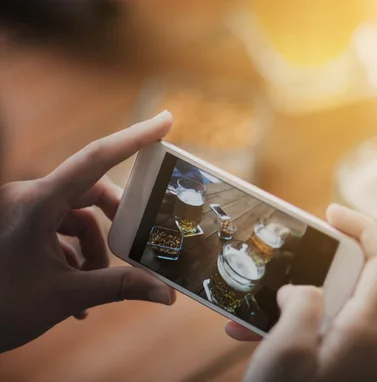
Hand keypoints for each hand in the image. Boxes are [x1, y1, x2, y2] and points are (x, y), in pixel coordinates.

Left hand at [0, 111, 176, 353]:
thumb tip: (166, 293)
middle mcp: (28, 197)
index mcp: (37, 203)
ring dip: (92, 248)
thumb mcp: (64, 295)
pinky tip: (75, 292)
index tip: (165, 121)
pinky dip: (74, 255)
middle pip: (91, 191)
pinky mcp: (18, 225)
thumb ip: (119, 287)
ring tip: (94, 285)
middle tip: (137, 244)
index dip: (134, 138)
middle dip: (116, 221)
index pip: (96, 159)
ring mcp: (21, 210)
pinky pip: (58, 229)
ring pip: (76, 215)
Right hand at [238, 204, 376, 381]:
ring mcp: (360, 351)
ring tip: (256, 301)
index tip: (331, 212)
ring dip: (295, 294)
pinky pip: (322, 324)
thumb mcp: (286, 347)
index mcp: (369, 330)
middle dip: (319, 262)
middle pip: (359, 276)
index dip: (363, 226)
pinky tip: (252, 331)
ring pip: (334, 300)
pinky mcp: (343, 359)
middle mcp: (373, 338)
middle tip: (288, 255)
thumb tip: (303, 290)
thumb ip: (302, 302)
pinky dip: (292, 319)